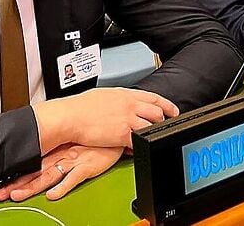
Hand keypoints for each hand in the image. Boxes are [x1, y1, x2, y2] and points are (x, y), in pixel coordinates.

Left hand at [0, 144, 123, 201]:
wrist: (115, 130)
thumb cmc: (97, 137)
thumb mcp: (74, 141)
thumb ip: (60, 150)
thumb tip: (44, 161)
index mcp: (57, 150)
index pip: (31, 163)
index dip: (15, 174)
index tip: (0, 183)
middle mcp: (62, 155)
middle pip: (35, 172)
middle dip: (17, 184)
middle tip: (0, 193)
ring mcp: (74, 160)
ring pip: (48, 175)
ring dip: (32, 186)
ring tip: (17, 195)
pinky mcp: (87, 166)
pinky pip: (73, 178)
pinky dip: (62, 186)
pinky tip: (52, 194)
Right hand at [33, 87, 178, 153]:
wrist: (70, 116)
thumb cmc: (80, 106)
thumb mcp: (104, 94)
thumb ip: (119, 98)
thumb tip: (123, 102)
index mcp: (126, 94)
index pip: (154, 98)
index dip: (166, 105)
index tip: (172, 110)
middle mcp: (130, 105)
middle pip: (157, 112)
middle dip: (163, 121)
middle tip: (164, 127)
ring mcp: (128, 119)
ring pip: (151, 126)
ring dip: (152, 134)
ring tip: (149, 139)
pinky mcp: (123, 134)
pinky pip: (139, 141)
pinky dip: (139, 145)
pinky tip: (135, 148)